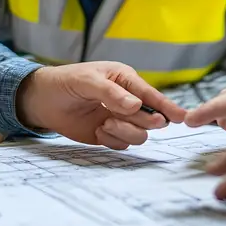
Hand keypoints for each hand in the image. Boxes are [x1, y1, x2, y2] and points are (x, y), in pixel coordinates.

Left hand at [16, 62, 185, 147]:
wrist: (43, 101)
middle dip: (139, 121)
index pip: (152, 95)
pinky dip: (113, 141)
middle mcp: (128, 100)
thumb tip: (136, 105)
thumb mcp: (87, 81)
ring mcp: (120, 119)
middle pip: (151, 118)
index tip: (182, 118)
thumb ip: (111, 93)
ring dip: (124, 132)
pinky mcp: (110, 135)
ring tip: (103, 124)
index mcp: (126, 80)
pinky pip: (124, 144)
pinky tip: (98, 131)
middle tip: (114, 117)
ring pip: (140, 134)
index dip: (167, 106)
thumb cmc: (66, 82)